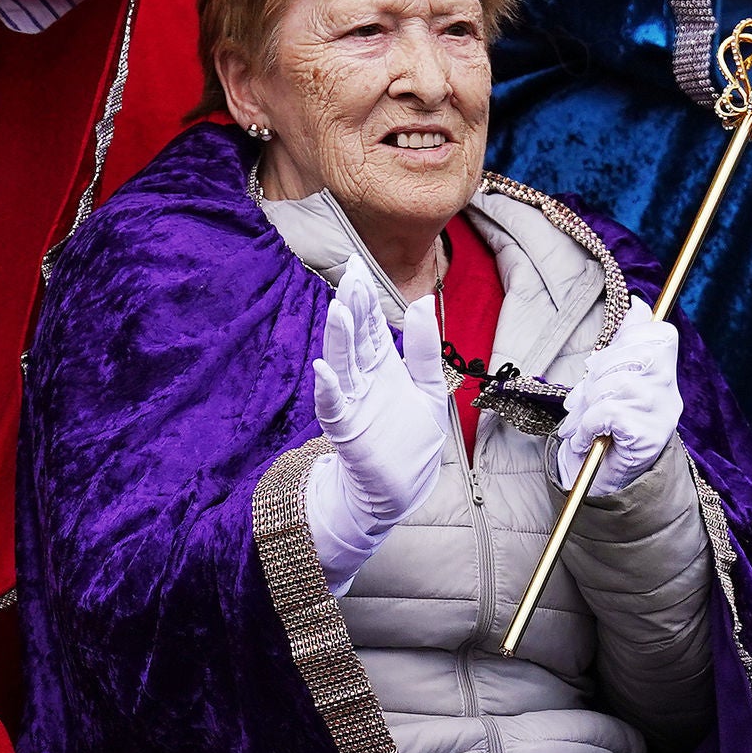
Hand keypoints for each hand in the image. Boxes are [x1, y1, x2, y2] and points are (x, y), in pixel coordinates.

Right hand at [299, 263, 448, 588]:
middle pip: (355, 337)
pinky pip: (334, 407)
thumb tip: (423, 301)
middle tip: (350, 275)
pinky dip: (328, 389)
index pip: (370, 324)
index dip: (365, 297)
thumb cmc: (412, 440)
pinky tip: (322, 370)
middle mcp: (362, 379)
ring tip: (339, 311)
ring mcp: (352, 403)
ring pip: (342, 364)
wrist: (402, 488)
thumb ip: (425, 349)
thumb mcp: (428, 388)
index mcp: (382, 366)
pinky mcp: (347, 431)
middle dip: (353, 307)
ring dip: (339, 339)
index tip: (358, 264)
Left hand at [556, 307, 682, 497]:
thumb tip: (639, 304)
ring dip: (589, 403)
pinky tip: (584, 435)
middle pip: (638, 356)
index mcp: (664, 372)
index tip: (600, 364)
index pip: (661, 335)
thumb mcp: (610, 377)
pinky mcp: (648, 438)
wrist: (601, 477)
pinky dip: (587, 424)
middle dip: (600, 373)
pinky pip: (609, 414)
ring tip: (581, 420)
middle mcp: (670, 393)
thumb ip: (624, 342)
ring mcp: (662, 416)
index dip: (627, 340)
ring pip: (619, 385)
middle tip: (582, 398)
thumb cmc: (603, 423)